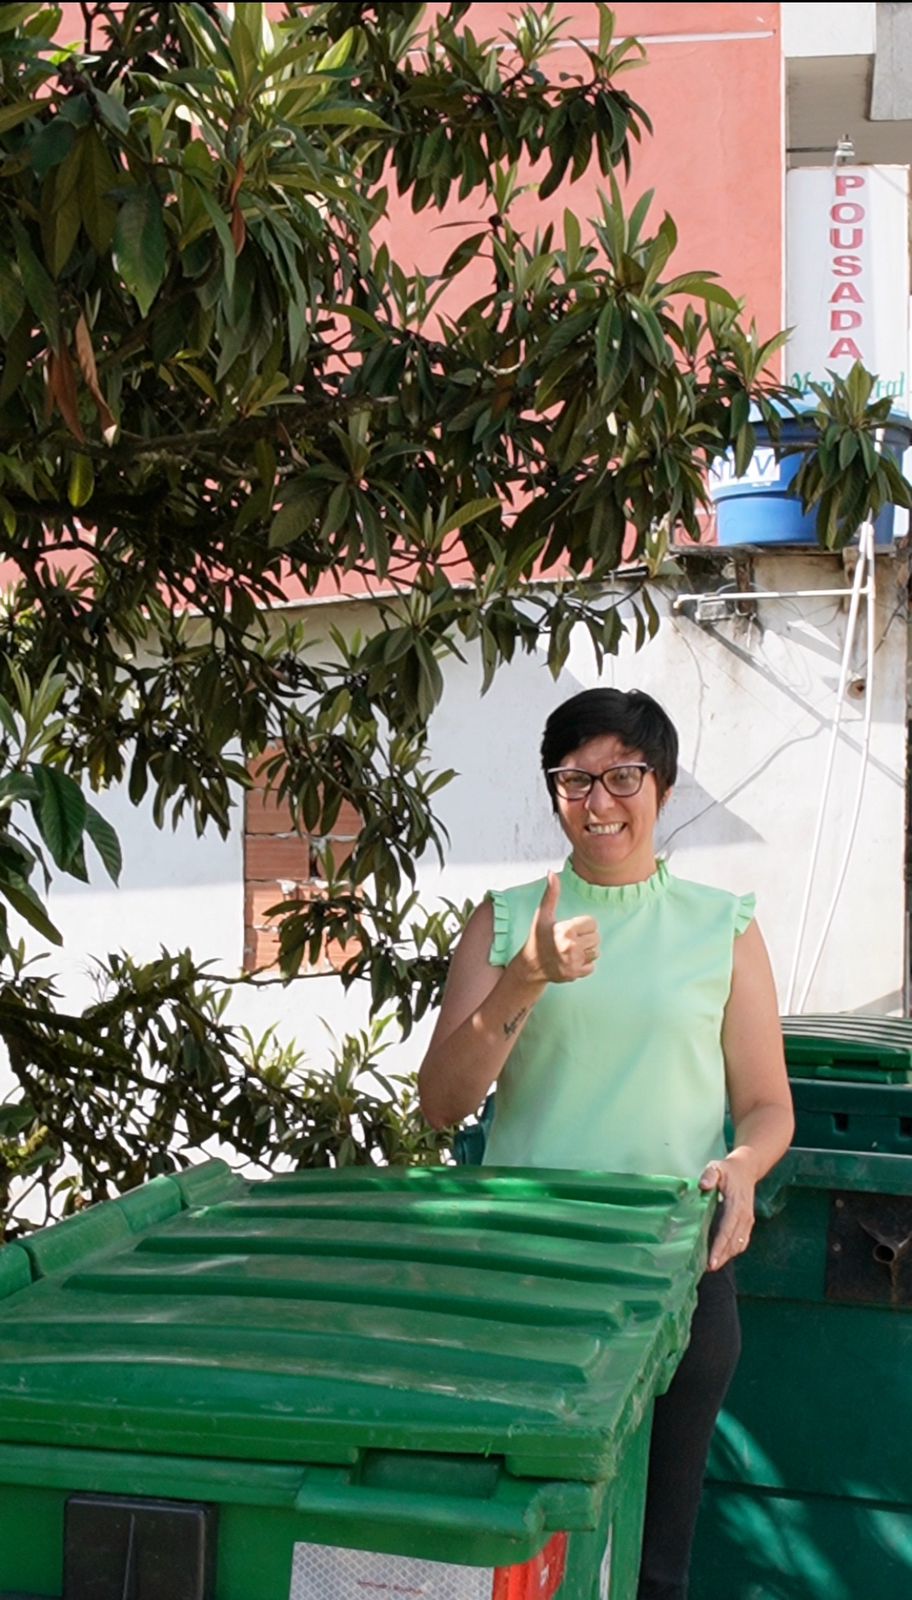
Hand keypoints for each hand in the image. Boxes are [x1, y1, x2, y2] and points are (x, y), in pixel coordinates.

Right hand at [518, 871, 599, 984]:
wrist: (531, 965)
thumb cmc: (538, 937)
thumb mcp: (543, 915)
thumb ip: (551, 894)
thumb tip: (551, 872)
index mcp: (565, 930)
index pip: (592, 923)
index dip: (582, 925)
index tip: (570, 929)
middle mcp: (570, 947)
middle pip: (596, 937)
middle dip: (586, 937)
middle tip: (571, 940)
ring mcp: (573, 962)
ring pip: (596, 952)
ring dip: (587, 951)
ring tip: (572, 950)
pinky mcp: (575, 974)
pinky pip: (592, 967)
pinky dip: (585, 965)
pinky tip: (572, 961)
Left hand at [699, 1150, 756, 1270]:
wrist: (746, 1170)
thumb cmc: (728, 1170)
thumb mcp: (716, 1167)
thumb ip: (709, 1175)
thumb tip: (703, 1185)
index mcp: (736, 1205)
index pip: (727, 1230)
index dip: (719, 1247)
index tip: (711, 1261)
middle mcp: (744, 1216)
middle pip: (733, 1242)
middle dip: (722, 1257)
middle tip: (708, 1269)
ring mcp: (748, 1221)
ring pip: (739, 1244)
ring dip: (727, 1256)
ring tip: (712, 1265)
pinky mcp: (748, 1223)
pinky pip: (742, 1241)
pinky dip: (733, 1251)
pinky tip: (723, 1256)